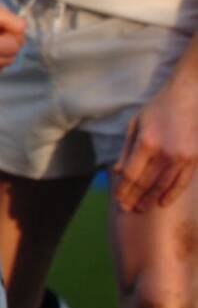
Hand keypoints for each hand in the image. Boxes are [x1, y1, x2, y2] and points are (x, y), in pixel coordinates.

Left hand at [114, 69, 197, 211]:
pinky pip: (182, 182)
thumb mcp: (135, 124)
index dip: (124, 190)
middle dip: (134, 198)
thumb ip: (127, 150)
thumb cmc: (156, 109)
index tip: (118, 200)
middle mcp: (165, 153)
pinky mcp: (194, 159)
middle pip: (146, 183)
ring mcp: (182, 157)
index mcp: (146, 143)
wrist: (187, 98)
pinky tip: (162, 202)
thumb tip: (117, 173)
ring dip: (150, 200)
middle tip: (126, 210)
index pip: (132, 174)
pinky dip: (171, 194)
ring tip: (141, 209)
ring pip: (163, 186)